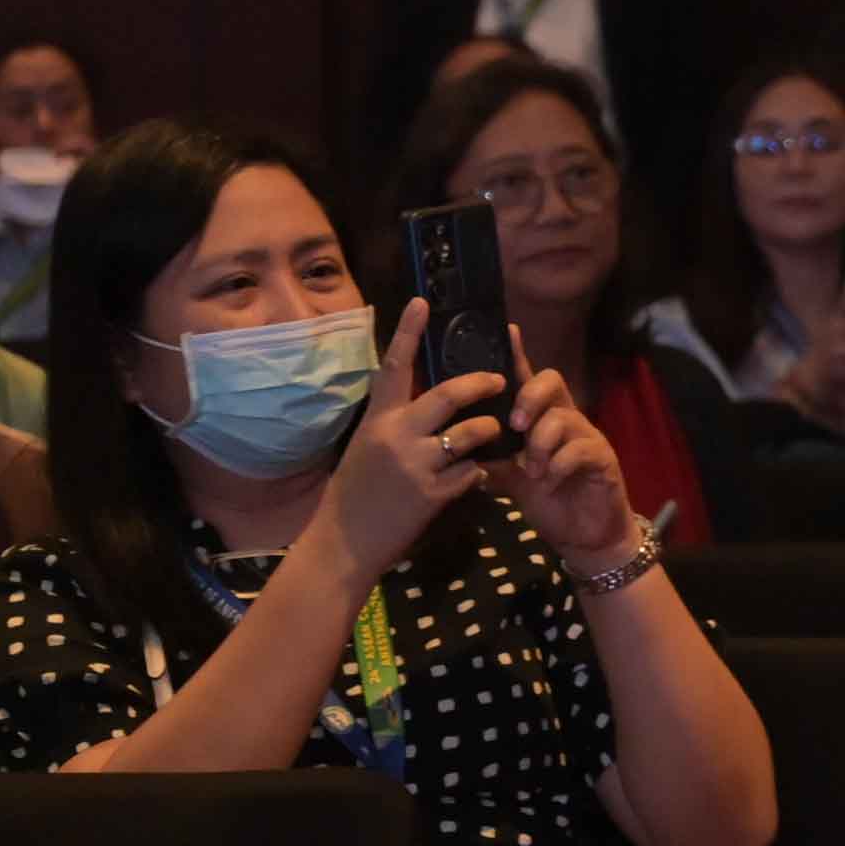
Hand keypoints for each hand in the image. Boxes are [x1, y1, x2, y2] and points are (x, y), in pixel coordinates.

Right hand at [315, 299, 506, 585]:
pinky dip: (478, 473)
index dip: (409, 332)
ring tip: (493, 434)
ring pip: (471, 432)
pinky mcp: (433, 493)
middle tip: (500, 381)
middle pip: (449, 394)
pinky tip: (474, 478)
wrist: (344, 544)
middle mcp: (396, 435)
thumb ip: (395, 425)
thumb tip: (425, 404)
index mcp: (377, 419)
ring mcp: (416, 463)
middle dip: (481, 383)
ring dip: (488, 432)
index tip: (423, 301)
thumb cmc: (354, 495)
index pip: (393, 367)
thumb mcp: (367, 449)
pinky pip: (472, 472)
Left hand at [491, 329, 634, 559]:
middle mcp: (566, 420)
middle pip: (552, 381)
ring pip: (562, 418)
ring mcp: (587, 438)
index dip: (518, 355)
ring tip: (532, 470)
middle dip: (529, 397)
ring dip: (540, 443)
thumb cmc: (549, 501)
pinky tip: (550, 482)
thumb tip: (458, 444)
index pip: (528, 379)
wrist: (584, 536)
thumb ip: (493, 458)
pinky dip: (559, 465)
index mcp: (541, 420)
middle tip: (514, 424)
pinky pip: (579, 449)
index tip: (506, 331)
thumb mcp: (512, 479)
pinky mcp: (603, 459)